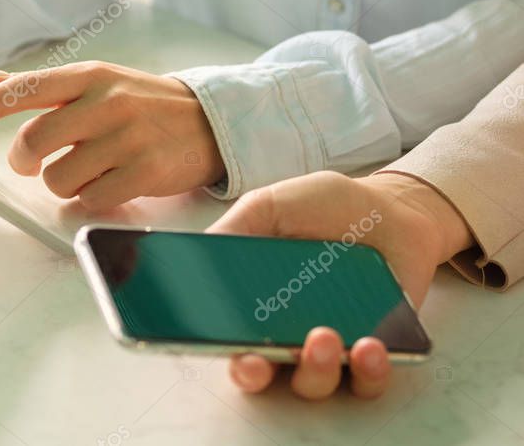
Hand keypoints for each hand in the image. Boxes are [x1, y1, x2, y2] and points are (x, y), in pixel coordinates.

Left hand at [0, 61, 224, 210]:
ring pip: (58, 178)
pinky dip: (91, 199)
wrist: (211, 122)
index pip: (27, 88)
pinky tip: (109, 185)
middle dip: (24, 161)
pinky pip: (91, 199)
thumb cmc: (142, 103)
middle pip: (34, 141)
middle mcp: (106, 102)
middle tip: (32, 164)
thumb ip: (38, 86)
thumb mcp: (96, 82)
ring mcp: (127, 137)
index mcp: (89, 76)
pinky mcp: (145, 171)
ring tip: (88, 171)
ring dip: (63, 184)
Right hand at [208, 170, 472, 399]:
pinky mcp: (374, 354)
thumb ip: (236, 228)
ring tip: (325, 336)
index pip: (230, 341)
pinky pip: (368, 382)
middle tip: (261, 360)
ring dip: (315, 369)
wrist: (390, 209)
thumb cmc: (325, 208)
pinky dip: (368, 372)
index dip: (224, 351)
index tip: (225, 349)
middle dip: (258, 373)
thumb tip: (198, 252)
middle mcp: (286, 333)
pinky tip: (369, 346)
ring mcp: (331, 348)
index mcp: (253, 302)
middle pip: (262, 374)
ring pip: (313, 383)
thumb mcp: (271, 206)